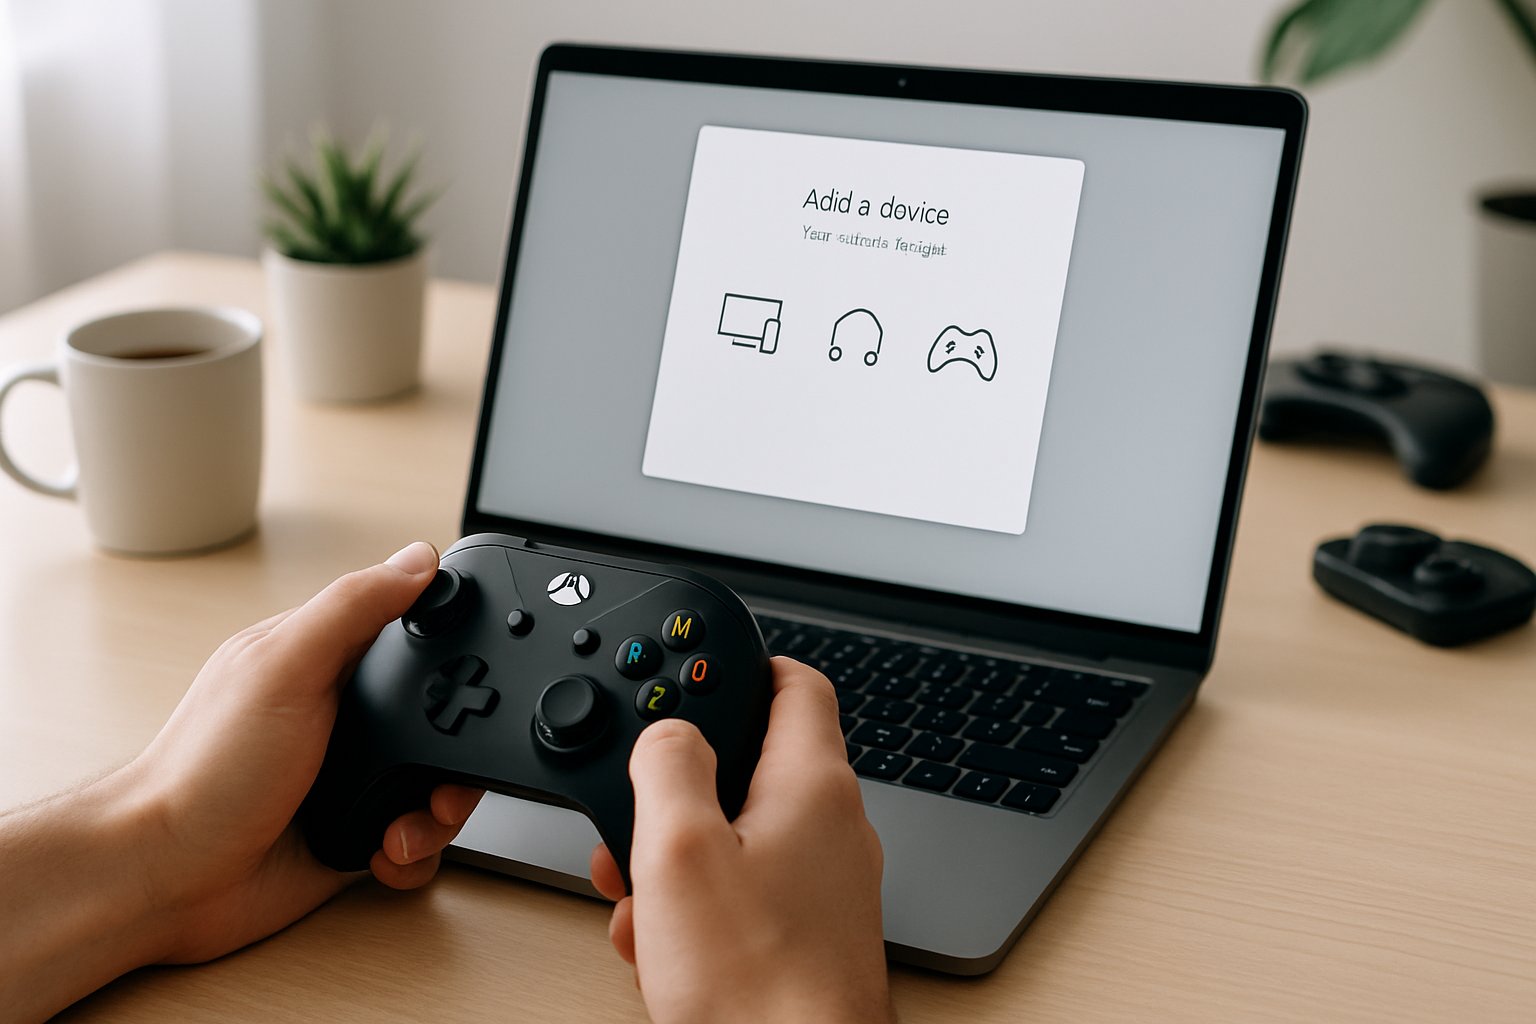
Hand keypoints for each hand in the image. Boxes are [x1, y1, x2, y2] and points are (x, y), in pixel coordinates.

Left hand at [131, 540, 485, 959]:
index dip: (451, 658)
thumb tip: (418, 558)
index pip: (412, 638)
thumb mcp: (283, 668)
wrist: (169, 878)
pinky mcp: (355, 833)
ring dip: (437, 814)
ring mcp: (350, 777)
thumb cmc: (203, 771)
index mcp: (325, 662)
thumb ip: (352, 607)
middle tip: (440, 779)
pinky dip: (412, 854)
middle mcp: (342, 718)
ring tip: (406, 827)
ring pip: (438, 784)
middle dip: (456, 757)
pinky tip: (382, 851)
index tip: (472, 682)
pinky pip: (416, 840)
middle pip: (441, 720)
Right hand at [591, 657, 893, 1023]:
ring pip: (738, 837)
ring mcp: (825, 883)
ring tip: (642, 899)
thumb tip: (667, 731)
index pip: (796, 682)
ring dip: (678, 859)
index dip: (745, 664)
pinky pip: (746, 892)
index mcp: (813, 785)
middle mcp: (833, 827)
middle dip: (681, 788)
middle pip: (751, 764)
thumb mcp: (679, 851)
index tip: (704, 668)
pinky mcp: (809, 933)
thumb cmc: (758, 985)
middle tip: (638, 815)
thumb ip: (669, 767)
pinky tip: (665, 947)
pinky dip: (699, 908)